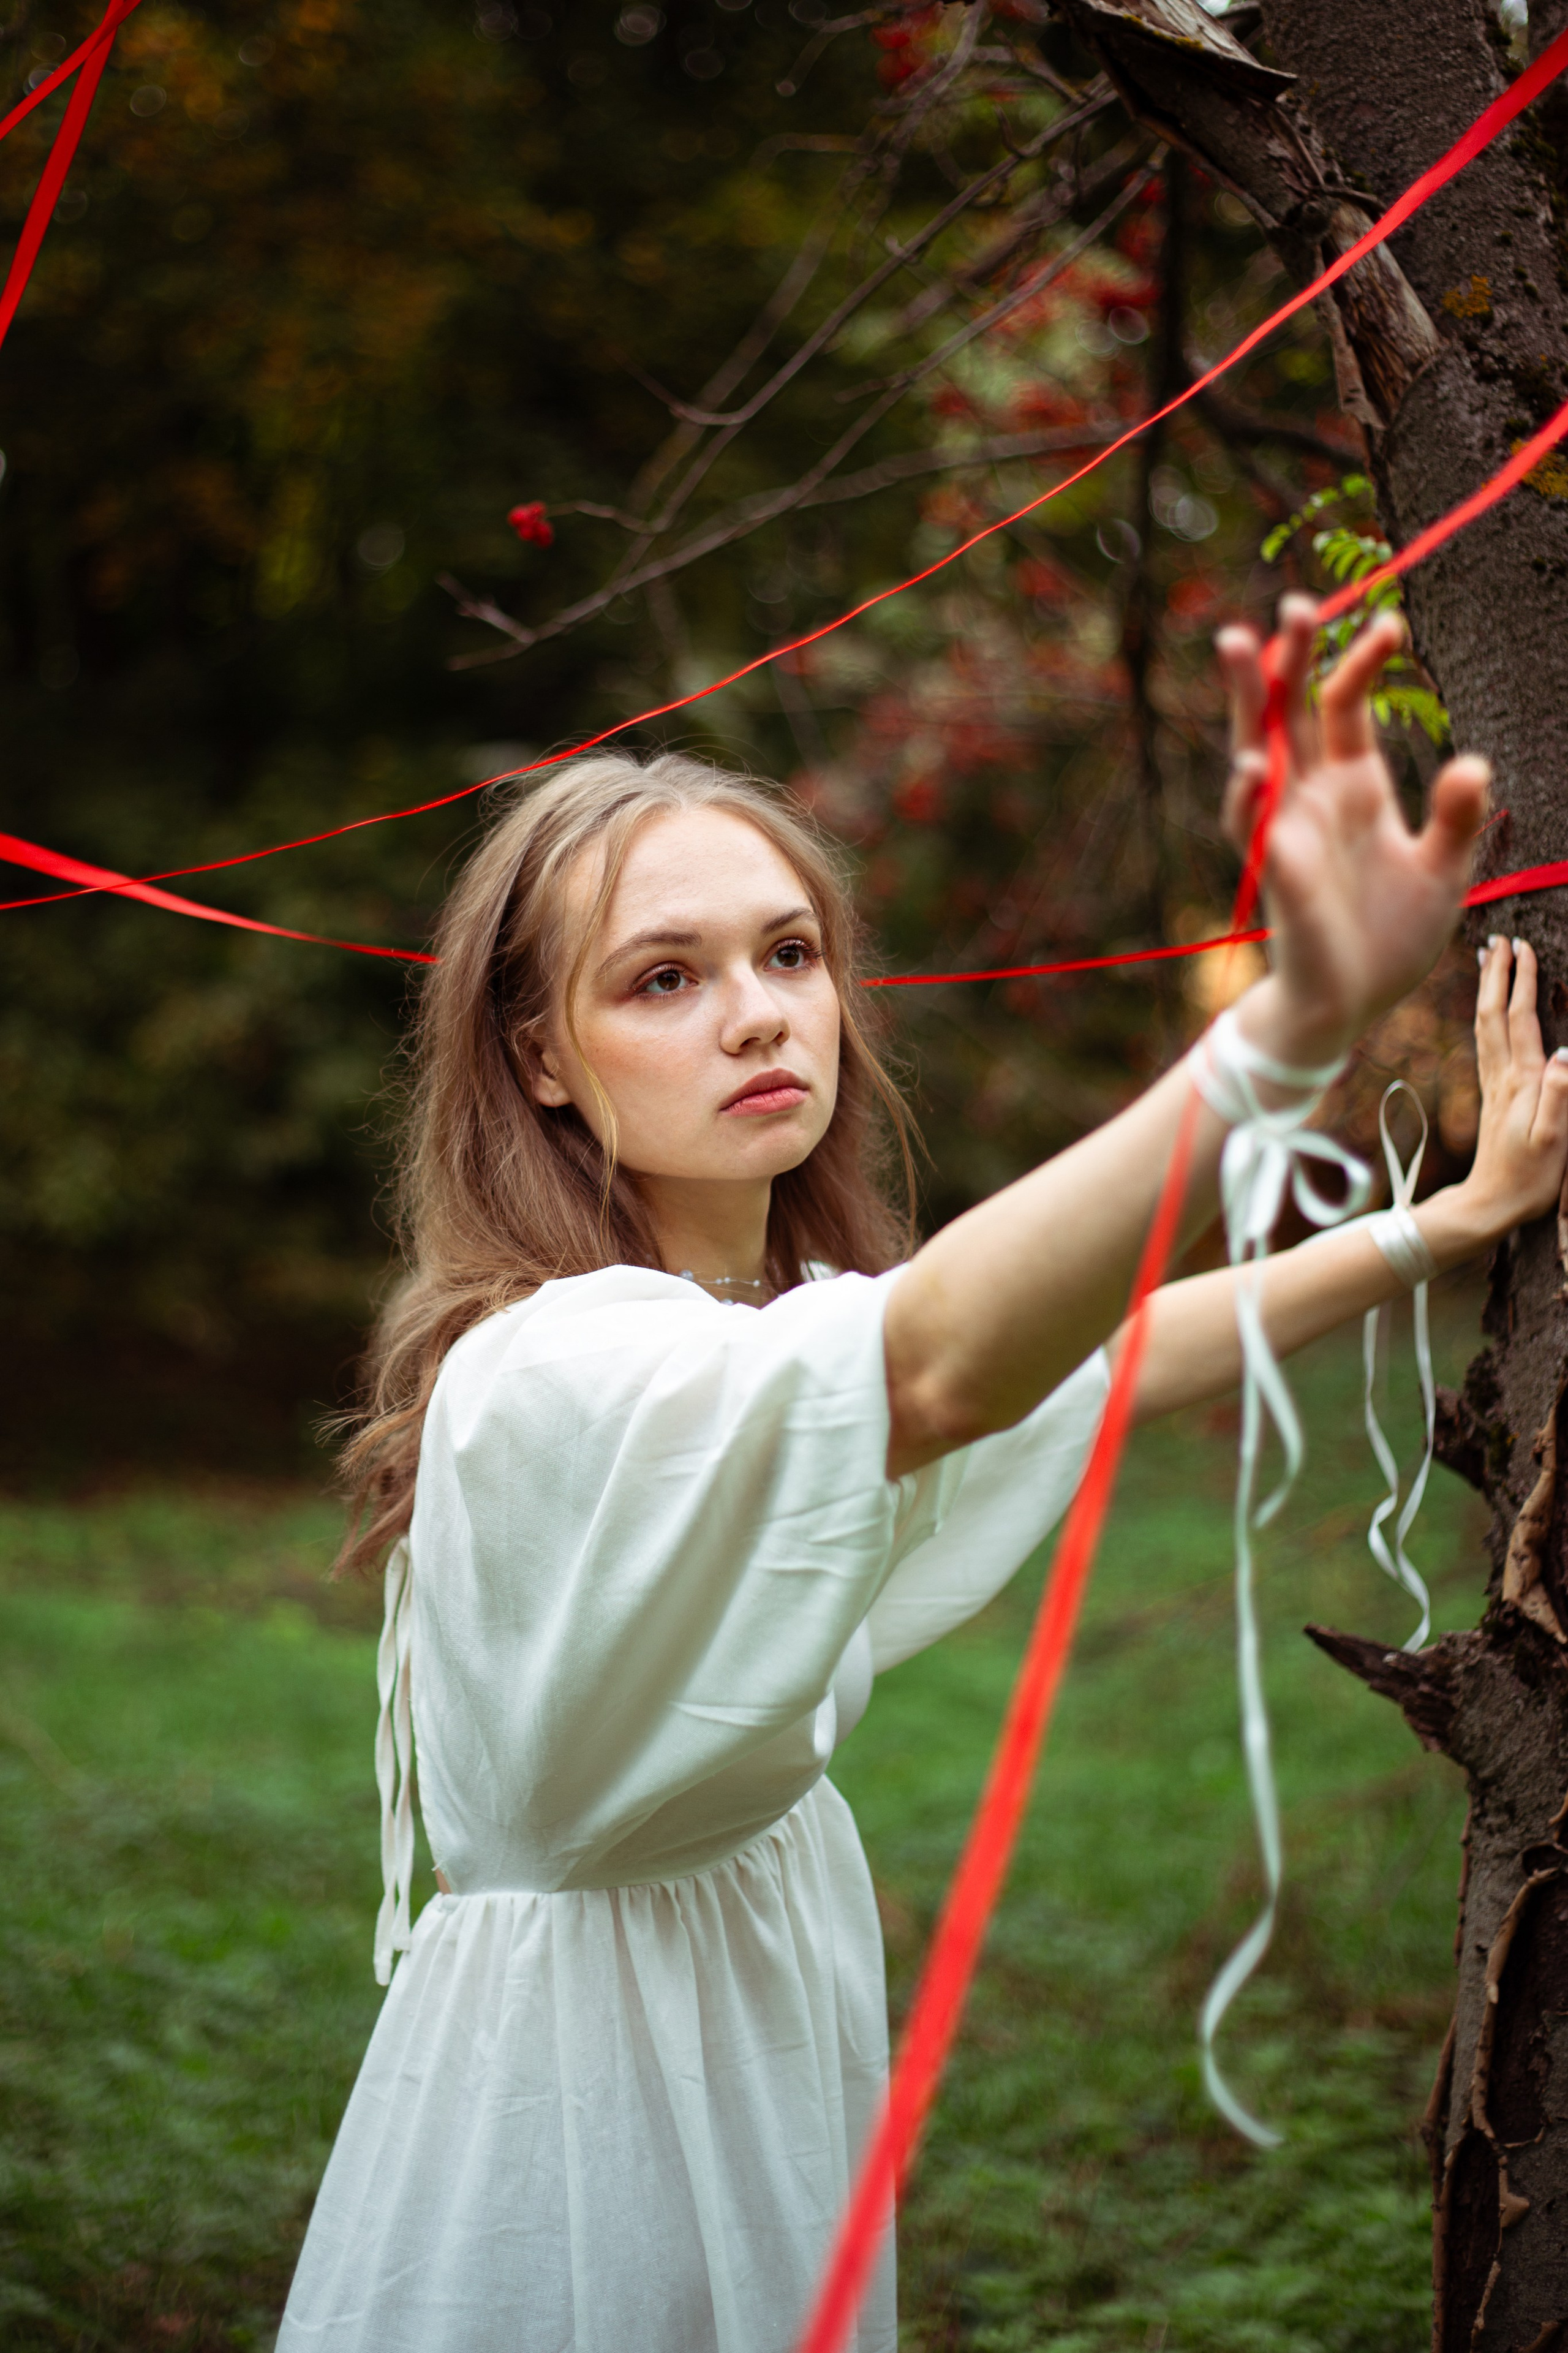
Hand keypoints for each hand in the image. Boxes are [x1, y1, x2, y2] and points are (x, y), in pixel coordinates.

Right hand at [1216, 598, 1488, 1066]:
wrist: (1354, 1005)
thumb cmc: (1390, 936)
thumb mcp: (1443, 871)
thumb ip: (1454, 818)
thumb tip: (1474, 764)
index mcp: (1352, 786)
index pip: (1344, 706)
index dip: (1362, 662)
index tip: (1392, 626)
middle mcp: (1311, 798)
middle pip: (1289, 711)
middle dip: (1288, 658)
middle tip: (1293, 603)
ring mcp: (1287, 832)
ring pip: (1255, 751)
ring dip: (1246, 702)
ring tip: (1237, 646)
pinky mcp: (1278, 874)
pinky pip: (1254, 830)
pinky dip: (1250, 799)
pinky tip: (1253, 768)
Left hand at [1453, 936, 1567, 1243]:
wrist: (1489, 1205)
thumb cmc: (1528, 1177)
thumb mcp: (1554, 1140)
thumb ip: (1560, 1095)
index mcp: (1523, 1082)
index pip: (1520, 1020)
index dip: (1522, 981)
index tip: (1523, 947)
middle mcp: (1503, 1077)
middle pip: (1493, 1014)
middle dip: (1497, 974)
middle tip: (1498, 939)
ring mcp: (1494, 1086)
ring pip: (1485, 1027)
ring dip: (1487, 990)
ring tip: (1488, 961)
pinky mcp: (1492, 1098)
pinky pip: (1486, 1045)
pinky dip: (1487, 1017)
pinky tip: (1488, 1010)